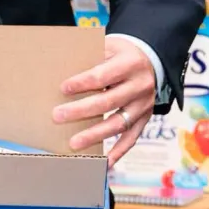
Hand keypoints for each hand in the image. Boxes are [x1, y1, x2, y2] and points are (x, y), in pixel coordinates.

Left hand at [56, 38, 158, 163]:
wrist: (150, 59)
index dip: (82, 83)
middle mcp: (140, 86)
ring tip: (73, 143)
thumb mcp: (108, 46)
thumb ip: (89, 58)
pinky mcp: (145, 118)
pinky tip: (104, 163)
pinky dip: (118, 152)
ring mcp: (144, 105)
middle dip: (81, 111)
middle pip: (108, 102)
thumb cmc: (120, 53)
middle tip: (57, 116)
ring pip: (119, 123)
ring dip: (95, 135)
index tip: (63, 89)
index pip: (103, 76)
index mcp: (130, 64)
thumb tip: (58, 71)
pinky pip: (131, 138)